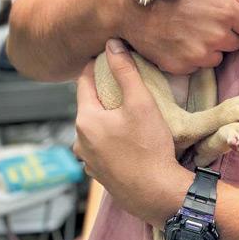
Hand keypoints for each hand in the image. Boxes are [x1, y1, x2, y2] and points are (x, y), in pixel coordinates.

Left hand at [74, 39, 191, 227]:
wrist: (158, 195)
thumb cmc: (150, 148)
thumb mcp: (141, 102)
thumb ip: (125, 71)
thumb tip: (112, 44)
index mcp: (85, 120)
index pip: (84, 82)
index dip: (96, 66)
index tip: (108, 57)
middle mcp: (80, 140)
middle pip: (89, 106)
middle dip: (103, 94)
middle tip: (123, 84)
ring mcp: (88, 160)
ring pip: (95, 128)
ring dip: (107, 119)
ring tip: (128, 113)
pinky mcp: (99, 174)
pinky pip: (102, 148)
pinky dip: (111, 140)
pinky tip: (128, 139)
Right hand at [99, 0, 238, 74]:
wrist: (130, 6)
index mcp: (227, 11)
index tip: (222, 15)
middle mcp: (217, 35)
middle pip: (236, 43)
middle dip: (223, 34)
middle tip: (198, 20)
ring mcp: (200, 54)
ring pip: (217, 57)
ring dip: (207, 48)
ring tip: (185, 31)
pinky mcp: (184, 67)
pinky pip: (197, 66)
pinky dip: (190, 57)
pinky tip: (175, 42)